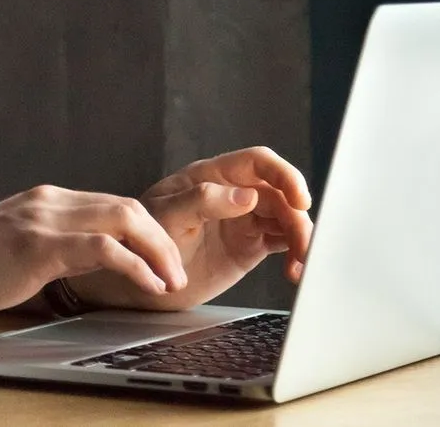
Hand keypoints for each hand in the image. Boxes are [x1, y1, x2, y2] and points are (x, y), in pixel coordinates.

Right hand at [0, 185, 189, 318]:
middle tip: (180, 270)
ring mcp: (43, 219)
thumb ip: (50, 246)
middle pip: (128, 206)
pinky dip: (134, 264)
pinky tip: (147, 283)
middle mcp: (49, 202)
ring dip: (158, 250)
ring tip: (172, 280)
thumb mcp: (16, 246)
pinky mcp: (37, 245)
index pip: (113, 205)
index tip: (166, 259)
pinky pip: (101, 248)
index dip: (148, 231)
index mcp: (46, 201)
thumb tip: (85, 266)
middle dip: (165, 238)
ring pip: (122, 218)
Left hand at [73, 147, 314, 311]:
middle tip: (304, 246)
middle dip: (298, 217)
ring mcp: (243, 219)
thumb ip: (202, 202)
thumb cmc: (142, 238)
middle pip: (281, 194)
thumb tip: (247, 196)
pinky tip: (294, 272)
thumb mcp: (165, 216)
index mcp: (211, 176)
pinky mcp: (250, 245)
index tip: (299, 199)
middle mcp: (232, 193)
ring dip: (302, 238)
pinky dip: (296, 255)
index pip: (258, 162)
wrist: (135, 276)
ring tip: (300, 265)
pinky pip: (283, 243)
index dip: (284, 175)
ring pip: (287, 218)